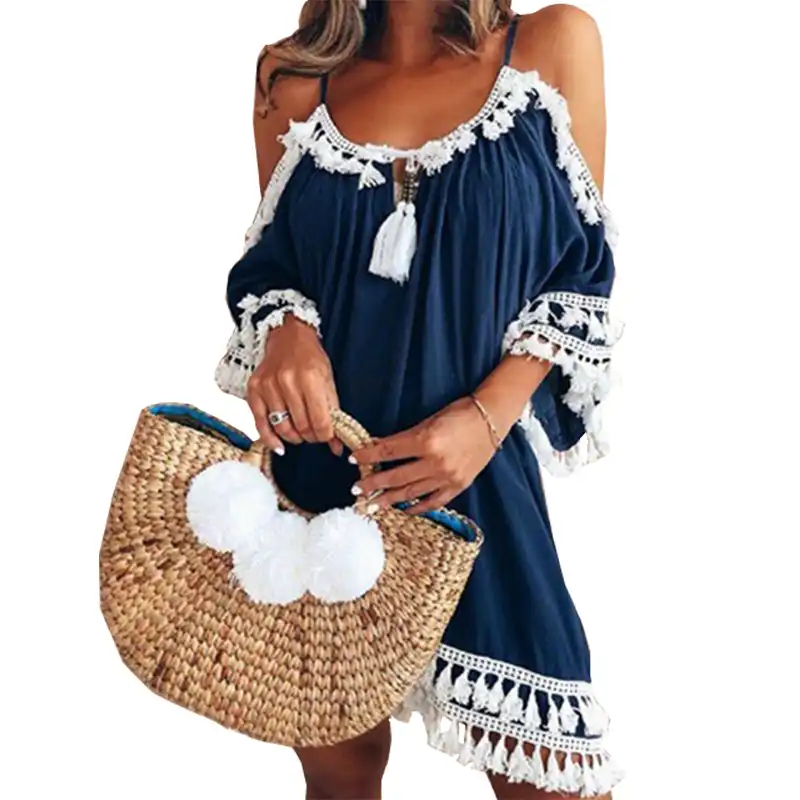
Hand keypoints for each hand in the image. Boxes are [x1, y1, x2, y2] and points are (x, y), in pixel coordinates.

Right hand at [246, 316, 341, 455]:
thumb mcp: (328, 380)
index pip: (320, 421)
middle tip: (315, 434)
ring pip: (283, 428)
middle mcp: (287, 381)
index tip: (328, 436)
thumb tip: (337, 444)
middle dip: (312, 436)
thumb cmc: (310, 358)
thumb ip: (333, 412)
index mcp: (310, 377)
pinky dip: (270, 439)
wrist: (288, 336)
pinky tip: (280, 446)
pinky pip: (260, 423)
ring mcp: (268, 386)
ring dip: (295, 437)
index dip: (326, 435)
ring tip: (301, 433)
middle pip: (302, 427)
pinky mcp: (254, 390)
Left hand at [350, 396, 498, 513]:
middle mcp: (435, 462)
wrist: (491, 420)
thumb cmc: (459, 414)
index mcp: (426, 441)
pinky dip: (417, 507)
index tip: (353, 459)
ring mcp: (447, 477)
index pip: (388, 451)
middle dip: (372, 484)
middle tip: (356, 491)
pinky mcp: (458, 486)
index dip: (368, 455)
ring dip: (389, 499)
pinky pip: (433, 502)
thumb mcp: (428, 421)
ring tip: (372, 504)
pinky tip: (404, 509)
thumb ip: (404, 438)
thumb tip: (379, 447)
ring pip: (411, 493)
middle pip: (395, 477)